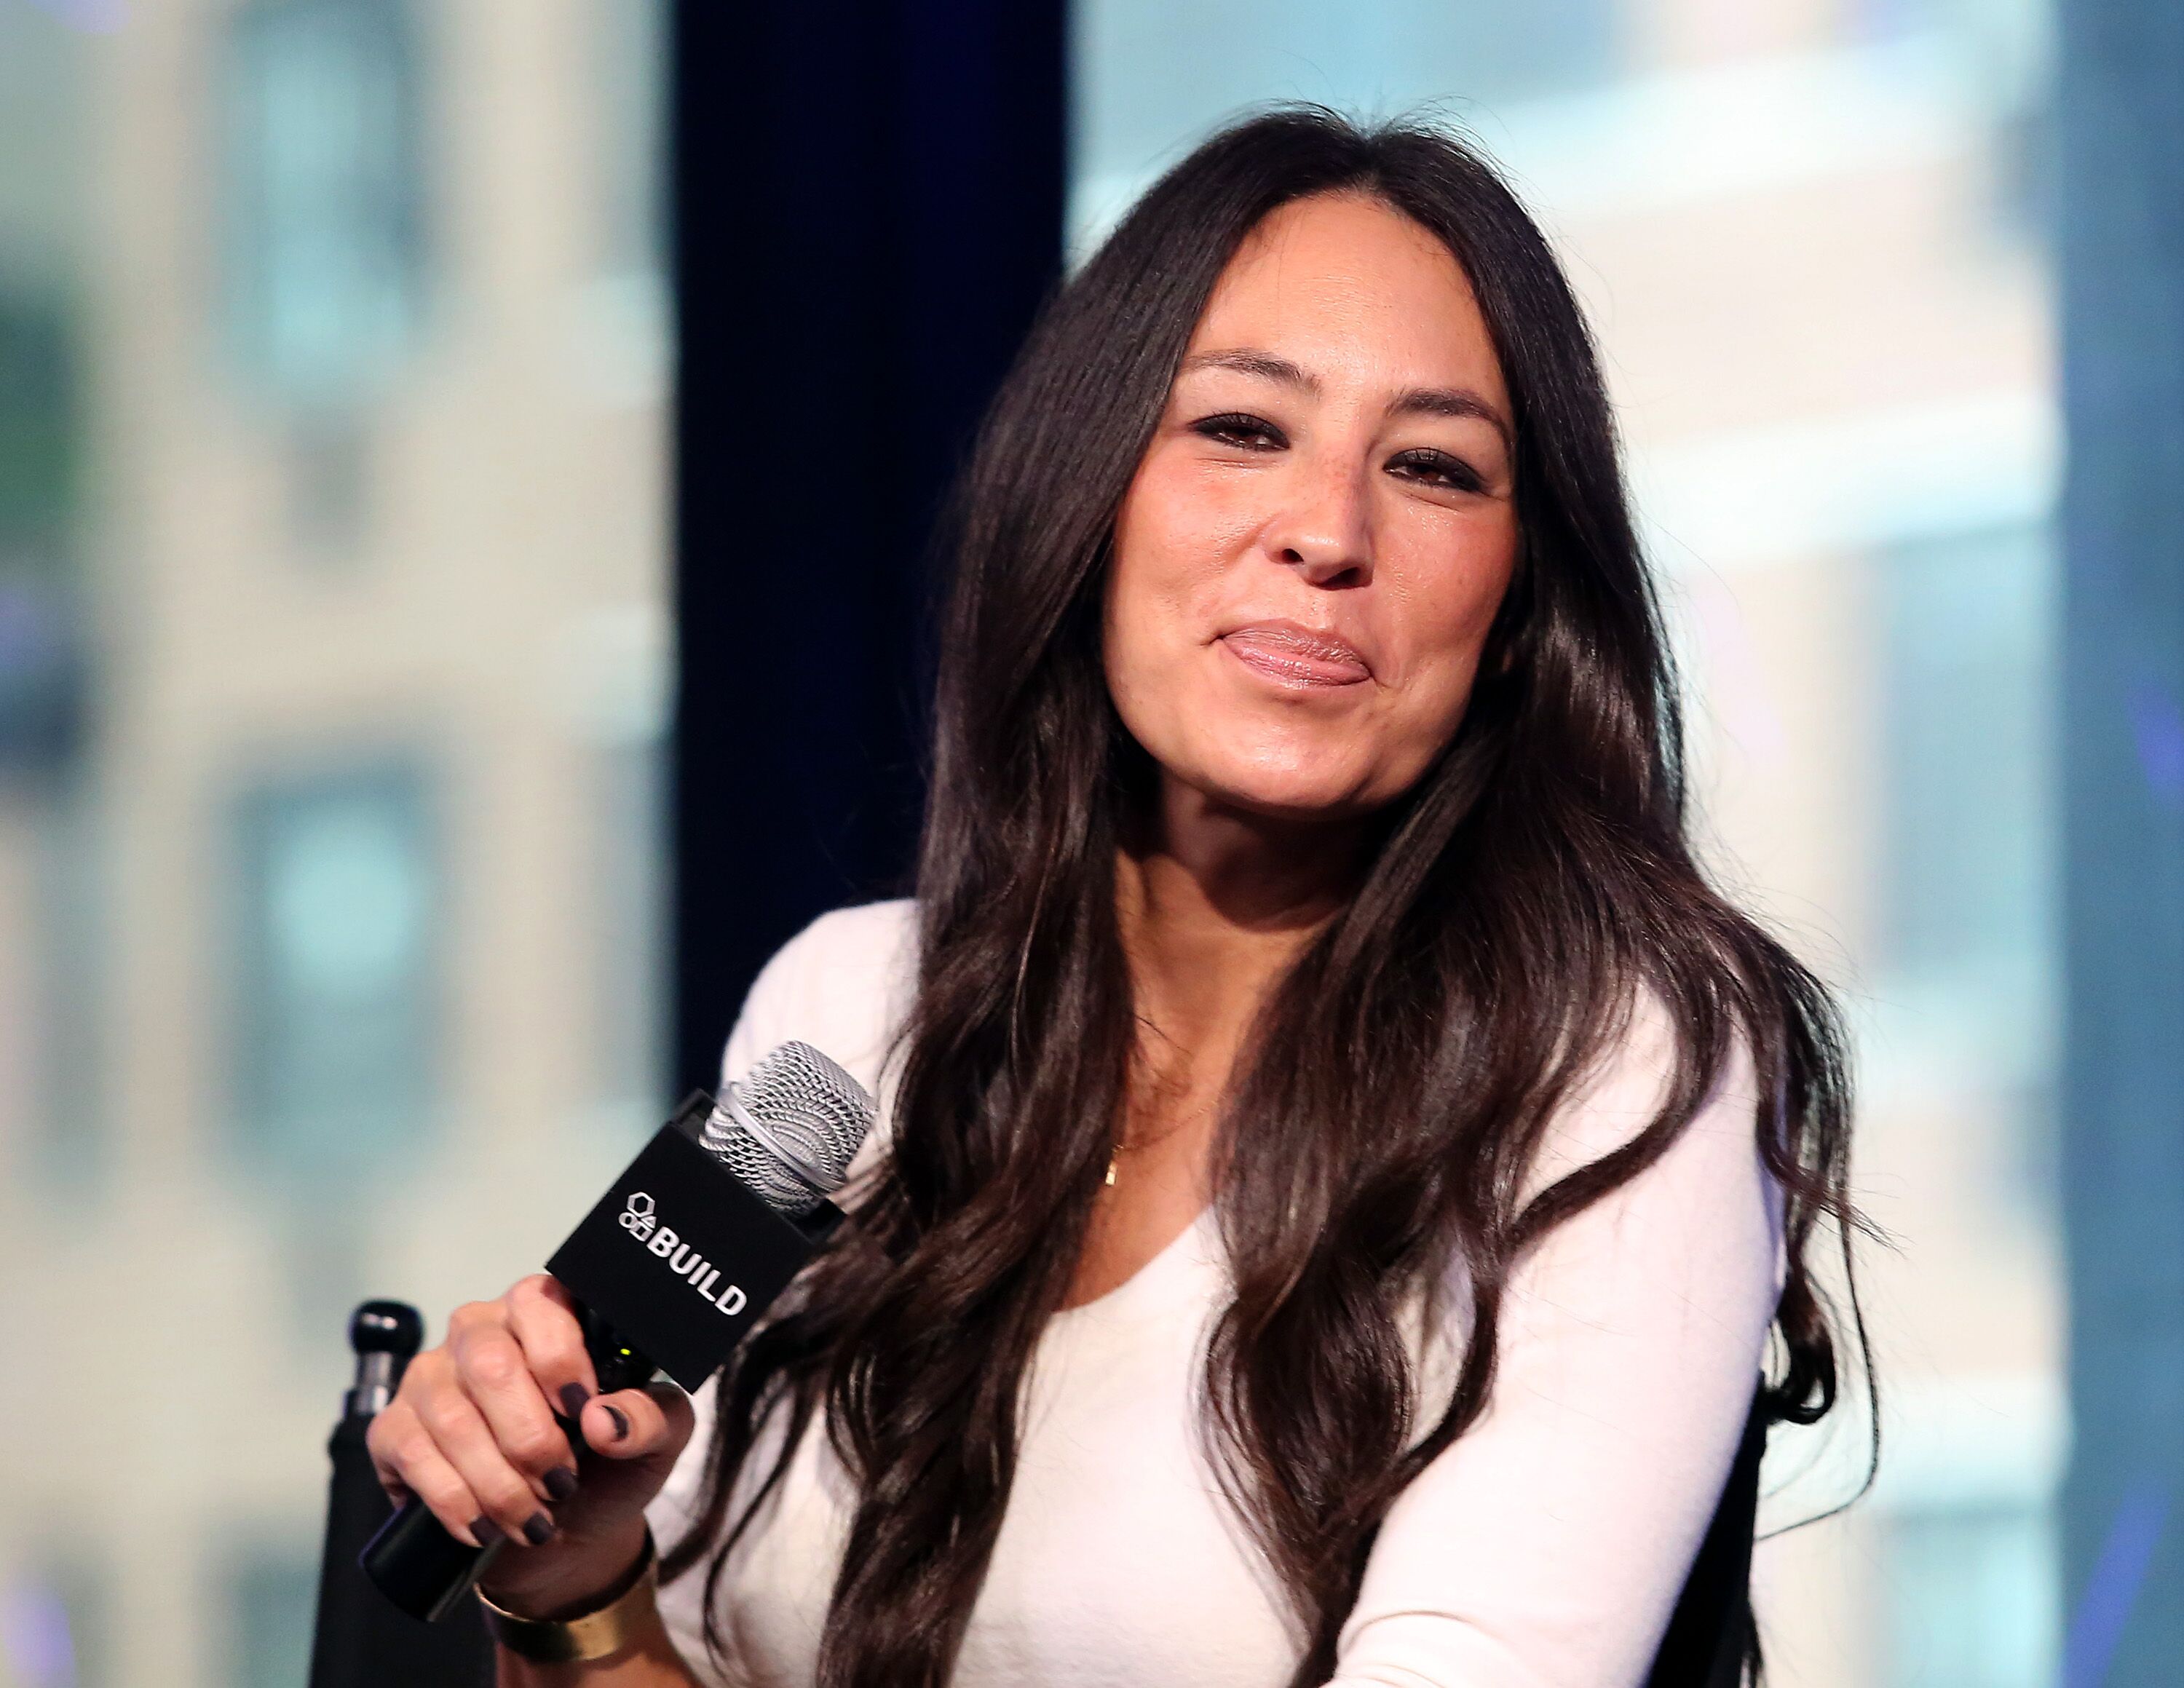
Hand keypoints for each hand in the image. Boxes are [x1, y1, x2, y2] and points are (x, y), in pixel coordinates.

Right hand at [366, 1275, 696, 1615]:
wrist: (566, 1532)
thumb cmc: (609, 1465)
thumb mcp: (655, 1440)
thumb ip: (651, 1417)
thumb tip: (604, 1419)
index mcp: (546, 1312)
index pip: (539, 1303)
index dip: (559, 1357)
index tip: (581, 1411)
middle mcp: (482, 1330)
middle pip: (490, 1364)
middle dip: (529, 1437)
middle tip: (561, 1482)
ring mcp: (431, 1376)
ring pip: (452, 1418)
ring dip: (499, 1482)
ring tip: (534, 1518)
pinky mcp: (394, 1428)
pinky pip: (414, 1456)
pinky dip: (456, 1501)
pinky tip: (486, 1526)